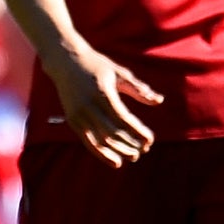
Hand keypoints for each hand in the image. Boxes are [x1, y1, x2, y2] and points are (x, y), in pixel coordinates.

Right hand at [42, 46, 161, 166]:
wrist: (65, 62)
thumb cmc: (96, 65)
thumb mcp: (119, 72)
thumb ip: (138, 88)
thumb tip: (159, 101)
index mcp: (102, 93)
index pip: (124, 119)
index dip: (138, 132)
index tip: (150, 140)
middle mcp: (88, 106)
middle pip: (112, 133)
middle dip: (130, 145)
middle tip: (144, 150)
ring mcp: (78, 115)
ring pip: (100, 141)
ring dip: (118, 152)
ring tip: (133, 157)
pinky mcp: (72, 120)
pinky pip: (88, 142)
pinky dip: (102, 154)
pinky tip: (115, 162)